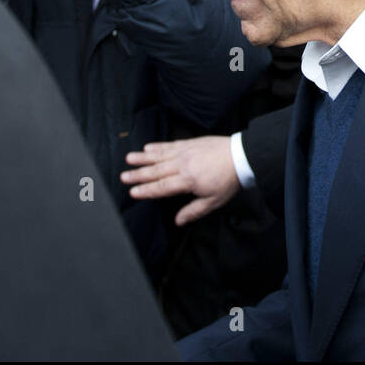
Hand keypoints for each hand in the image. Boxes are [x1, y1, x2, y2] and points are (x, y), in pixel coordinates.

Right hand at [121, 136, 239, 225]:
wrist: (241, 156)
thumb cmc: (228, 180)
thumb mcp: (213, 201)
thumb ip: (193, 211)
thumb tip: (178, 221)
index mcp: (188, 180)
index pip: (162, 187)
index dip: (146, 191)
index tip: (133, 192)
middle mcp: (183, 165)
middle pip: (156, 171)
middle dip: (138, 175)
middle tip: (123, 176)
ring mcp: (185, 152)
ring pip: (160, 156)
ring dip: (143, 158)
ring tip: (129, 159)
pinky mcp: (189, 143)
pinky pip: (169, 145)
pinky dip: (157, 146)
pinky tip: (147, 147)